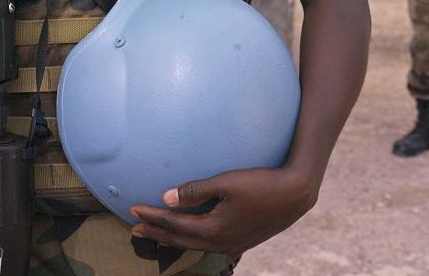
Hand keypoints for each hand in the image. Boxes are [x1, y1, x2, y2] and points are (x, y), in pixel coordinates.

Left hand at [130, 166, 318, 258]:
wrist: (295, 195)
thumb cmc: (261, 184)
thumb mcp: (225, 183)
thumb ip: (194, 191)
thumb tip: (165, 197)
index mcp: (213, 229)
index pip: (173, 224)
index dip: (152, 217)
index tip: (132, 209)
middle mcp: (220, 242)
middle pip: (179, 239)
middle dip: (156, 233)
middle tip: (134, 227)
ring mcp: (232, 244)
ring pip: (193, 245)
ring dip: (171, 238)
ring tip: (155, 233)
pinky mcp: (241, 241)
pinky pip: (207, 244)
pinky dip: (190, 240)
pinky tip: (189, 234)